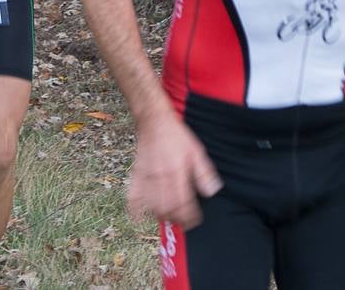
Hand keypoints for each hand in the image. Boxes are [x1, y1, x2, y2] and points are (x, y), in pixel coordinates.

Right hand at [127, 113, 222, 229]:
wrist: (154, 121)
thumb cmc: (177, 135)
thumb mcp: (197, 151)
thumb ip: (204, 172)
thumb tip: (211, 192)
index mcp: (177, 171)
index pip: (184, 203)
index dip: (189, 217)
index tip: (194, 222)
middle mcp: (161, 177)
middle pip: (167, 208)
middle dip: (176, 220)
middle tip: (182, 223)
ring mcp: (147, 176)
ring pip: (152, 206)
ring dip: (160, 216)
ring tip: (168, 218)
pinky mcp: (136, 174)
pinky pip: (133, 195)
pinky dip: (135, 209)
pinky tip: (139, 217)